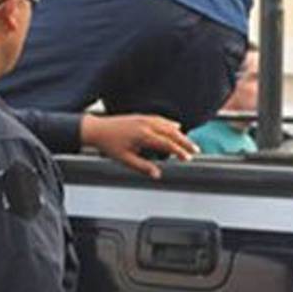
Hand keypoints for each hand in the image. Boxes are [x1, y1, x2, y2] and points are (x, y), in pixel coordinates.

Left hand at [80, 114, 198, 178]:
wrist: (97, 129)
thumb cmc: (109, 144)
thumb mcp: (125, 159)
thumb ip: (142, 167)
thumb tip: (157, 174)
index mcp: (143, 135)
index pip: (167, 144)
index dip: (179, 151)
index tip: (187, 158)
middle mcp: (146, 125)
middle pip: (172, 132)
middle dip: (185, 142)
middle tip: (195, 150)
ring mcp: (144, 119)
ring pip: (168, 125)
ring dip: (180, 133)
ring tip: (188, 142)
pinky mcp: (142, 117)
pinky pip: (161, 119)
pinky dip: (170, 124)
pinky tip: (176, 126)